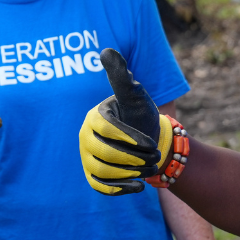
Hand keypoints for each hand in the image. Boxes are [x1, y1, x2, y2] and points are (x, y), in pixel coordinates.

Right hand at [79, 48, 171, 194]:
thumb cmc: (141, 115)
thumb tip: (106, 50)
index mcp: (94, 116)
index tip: (150, 144)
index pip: (105, 129)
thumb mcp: (134, 95)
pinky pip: (101, 186)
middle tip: (154, 157)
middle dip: (133, 158)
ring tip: (150, 167)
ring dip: (132, 172)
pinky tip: (139, 185)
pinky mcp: (93, 176)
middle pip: (104, 153)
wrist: (148, 140)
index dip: (128, 138)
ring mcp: (87, 157)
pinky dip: (121, 189)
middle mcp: (85, 137)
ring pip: (104, 171)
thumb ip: (121, 76)